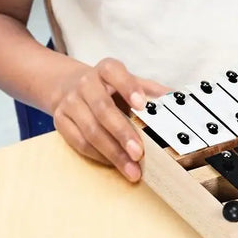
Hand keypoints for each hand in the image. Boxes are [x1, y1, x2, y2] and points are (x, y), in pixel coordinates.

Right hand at [52, 58, 169, 181]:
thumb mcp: (128, 81)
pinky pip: (79, 142)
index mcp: (106, 69)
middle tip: (139, 152)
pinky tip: (113, 164)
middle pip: (103, 108)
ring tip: (131, 169)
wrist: (69, 86)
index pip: (115, 72)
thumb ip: (150, 89)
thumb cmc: (108, 87)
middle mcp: (86, 83)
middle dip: (122, 133)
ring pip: (90, 130)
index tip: (142, 105)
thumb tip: (176, 98)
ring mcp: (71, 102)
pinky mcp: (60, 120)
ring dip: (112, 152)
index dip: (128, 87)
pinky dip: (98, 155)